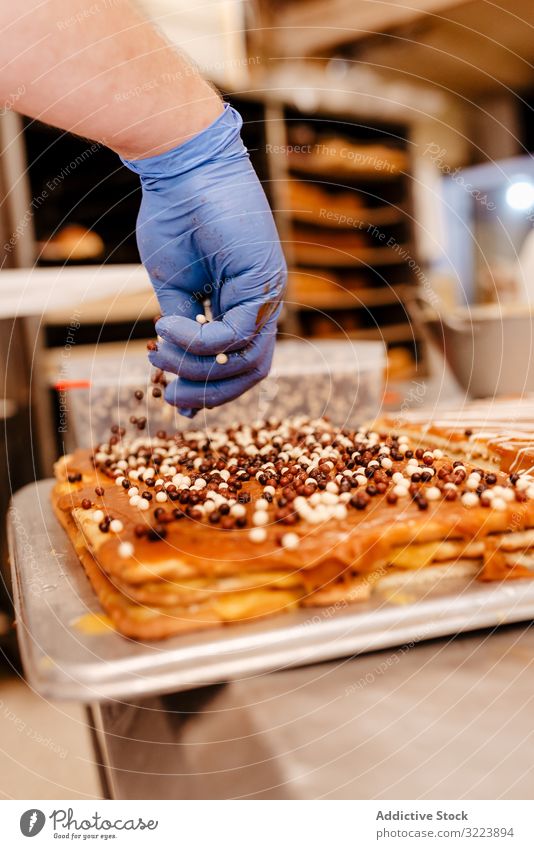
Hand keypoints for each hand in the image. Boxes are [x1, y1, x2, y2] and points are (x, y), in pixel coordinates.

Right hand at [121, 104, 286, 416]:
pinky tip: (166, 327)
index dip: (211, 387)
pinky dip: (199, 342)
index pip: (240, 361)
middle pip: (252, 371)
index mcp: (244, 303)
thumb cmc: (176, 218)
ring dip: (198, 369)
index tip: (173, 398)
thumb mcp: (174, 288)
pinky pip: (236, 335)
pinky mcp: (264, 283)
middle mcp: (262, 303)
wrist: (180, 169)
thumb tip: (176, 369)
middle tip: (170, 396)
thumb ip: (183, 329)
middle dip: (209, 392)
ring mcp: (268, 294)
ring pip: (249, 361)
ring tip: (160, 354)